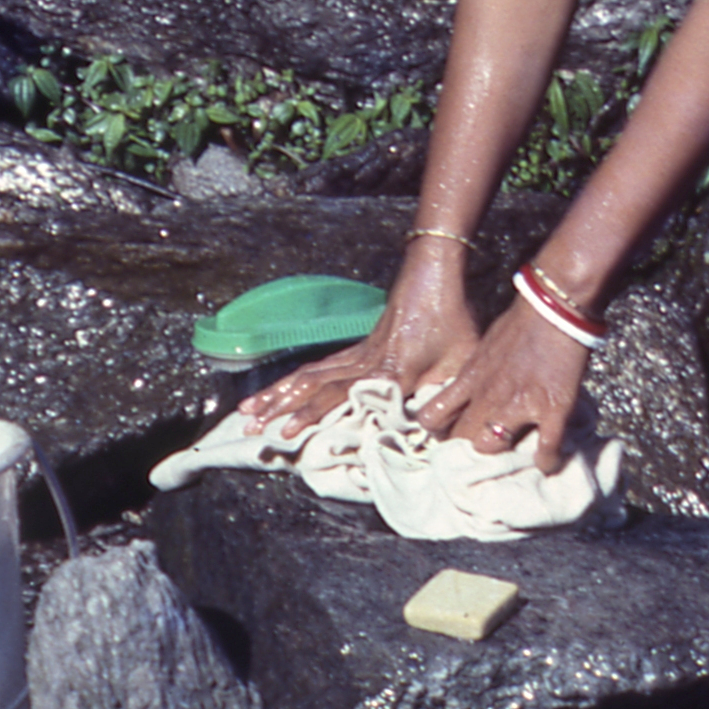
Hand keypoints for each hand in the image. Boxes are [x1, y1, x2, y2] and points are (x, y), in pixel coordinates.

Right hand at [239, 245, 476, 437]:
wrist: (432, 276)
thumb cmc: (451, 319)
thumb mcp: (460, 360)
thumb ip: (448, 397)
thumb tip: (437, 433)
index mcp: (388, 369)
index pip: (343, 396)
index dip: (313, 415)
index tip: (288, 433)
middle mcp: (364, 362)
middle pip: (313, 387)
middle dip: (281, 410)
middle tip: (251, 429)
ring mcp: (356, 354)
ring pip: (308, 376)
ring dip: (277, 395)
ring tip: (248, 412)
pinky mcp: (356, 349)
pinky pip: (317, 368)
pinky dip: (293, 381)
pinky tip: (277, 392)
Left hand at [409, 297, 592, 472]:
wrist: (554, 308)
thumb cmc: (521, 322)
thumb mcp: (485, 346)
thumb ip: (476, 372)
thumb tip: (474, 388)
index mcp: (470, 378)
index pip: (434, 416)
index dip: (436, 432)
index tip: (445, 437)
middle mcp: (489, 395)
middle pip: (461, 438)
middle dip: (466, 450)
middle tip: (475, 458)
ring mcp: (519, 404)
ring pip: (492, 448)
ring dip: (500, 457)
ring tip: (508, 462)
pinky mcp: (551, 409)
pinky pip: (545, 448)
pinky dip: (545, 461)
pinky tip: (545, 463)